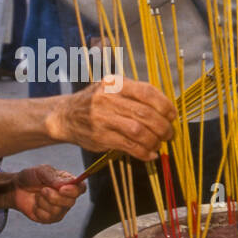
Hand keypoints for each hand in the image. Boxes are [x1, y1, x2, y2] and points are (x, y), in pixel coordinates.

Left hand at [10, 166, 84, 223]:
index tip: (62, 189)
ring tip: (37, 195)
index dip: (75, 190)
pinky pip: (48, 217)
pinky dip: (38, 209)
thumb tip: (68, 184)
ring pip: (58, 210)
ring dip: (44, 202)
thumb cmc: (31, 177)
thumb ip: (54, 178)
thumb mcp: (41, 171)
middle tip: (43, 190)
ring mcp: (60, 209)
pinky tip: (35, 204)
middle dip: (55, 197)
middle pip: (71, 201)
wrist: (16, 188)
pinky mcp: (50, 218)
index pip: (81, 188)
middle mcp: (67, 197)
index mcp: (68, 183)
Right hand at [49, 78, 175, 161]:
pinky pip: (128, 146)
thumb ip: (135, 95)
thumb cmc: (96, 103)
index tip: (172, 116)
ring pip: (138, 131)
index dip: (165, 105)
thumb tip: (166, 112)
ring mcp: (102, 118)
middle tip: (169, 134)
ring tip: (159, 144)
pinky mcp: (100, 137)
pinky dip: (143, 152)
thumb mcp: (112, 89)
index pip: (147, 92)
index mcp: (116, 83)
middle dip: (163, 127)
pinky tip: (149, 154)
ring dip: (154, 140)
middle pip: (145, 113)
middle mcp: (108, 98)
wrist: (65, 116)